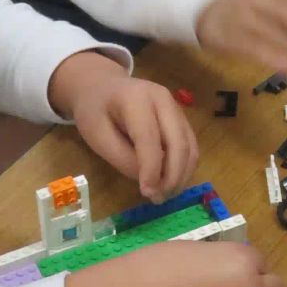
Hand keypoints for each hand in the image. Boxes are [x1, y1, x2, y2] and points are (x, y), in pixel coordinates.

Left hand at [66, 72, 198, 203]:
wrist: (103, 87)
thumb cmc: (96, 111)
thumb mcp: (96, 135)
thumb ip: (121, 157)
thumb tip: (149, 181)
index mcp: (136, 98)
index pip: (149, 137)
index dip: (151, 168)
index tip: (148, 193)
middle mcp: (163, 100)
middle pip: (178, 142)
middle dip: (172, 175)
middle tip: (159, 199)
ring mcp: (176, 108)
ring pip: (190, 147)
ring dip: (181, 175)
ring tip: (164, 195)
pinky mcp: (181, 119)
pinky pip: (190, 146)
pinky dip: (184, 168)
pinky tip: (170, 182)